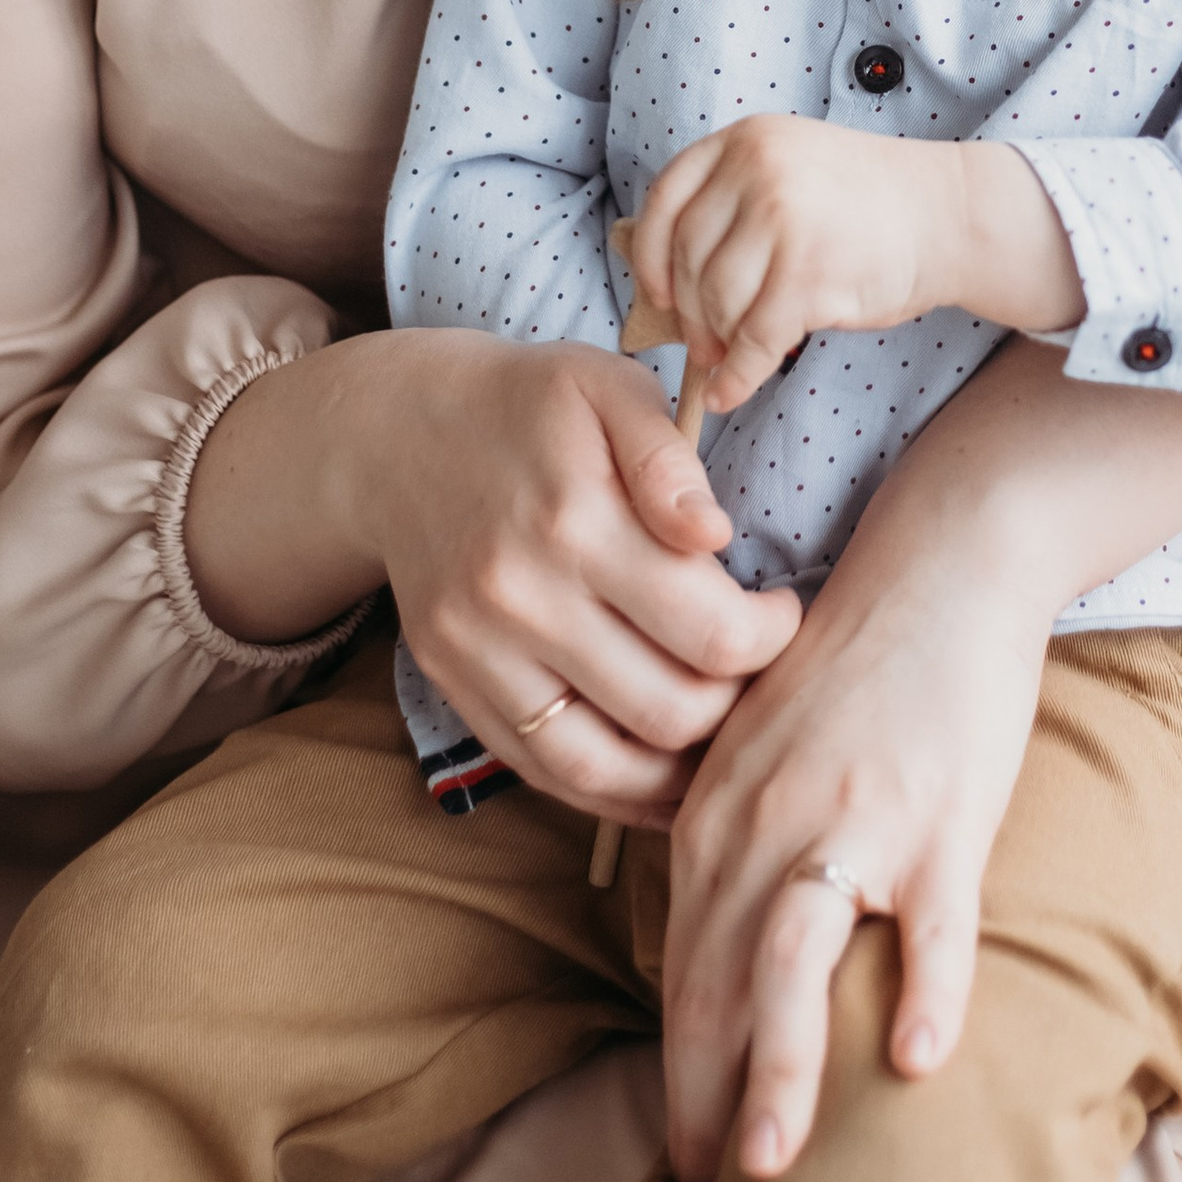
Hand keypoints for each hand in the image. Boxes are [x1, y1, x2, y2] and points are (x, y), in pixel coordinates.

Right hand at [188, 325, 800, 824]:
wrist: (399, 434)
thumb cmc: (531, 407)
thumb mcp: (607, 388)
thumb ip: (668, 461)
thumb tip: (715, 538)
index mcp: (576, 522)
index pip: (712, 633)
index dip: (772, 638)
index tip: (782, 612)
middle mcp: (522, 600)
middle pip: (669, 711)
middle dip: (738, 705)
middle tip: (756, 672)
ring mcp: (479, 653)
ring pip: (605, 766)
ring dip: (681, 770)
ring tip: (721, 735)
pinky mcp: (453, 684)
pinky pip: (543, 769)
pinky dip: (611, 793)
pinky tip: (661, 777)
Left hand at [628, 117, 1080, 409]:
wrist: (948, 215)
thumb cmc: (867, 202)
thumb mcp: (790, 167)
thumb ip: (732, 200)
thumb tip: (665, 278)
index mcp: (744, 140)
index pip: (665, 202)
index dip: (650, 258)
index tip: (656, 293)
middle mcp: (757, 172)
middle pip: (687, 260)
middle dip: (688, 312)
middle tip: (701, 343)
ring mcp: (782, 221)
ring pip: (717, 301)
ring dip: (718, 341)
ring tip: (729, 356)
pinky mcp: (809, 276)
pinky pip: (754, 340)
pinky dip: (737, 376)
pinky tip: (731, 391)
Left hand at [660, 505, 1047, 1181]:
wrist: (942, 566)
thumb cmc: (855, 665)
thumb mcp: (757, 749)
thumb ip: (730, 840)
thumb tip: (716, 947)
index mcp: (718, 815)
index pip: (682, 967)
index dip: (679, 1068)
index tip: (679, 1157)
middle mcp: (767, 825)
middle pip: (720, 984)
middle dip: (705, 1099)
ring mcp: (856, 822)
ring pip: (795, 965)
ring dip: (778, 1073)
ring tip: (770, 1168)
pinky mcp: (943, 816)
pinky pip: (930, 922)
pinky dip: (923, 993)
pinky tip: (915, 1063)